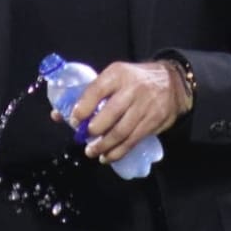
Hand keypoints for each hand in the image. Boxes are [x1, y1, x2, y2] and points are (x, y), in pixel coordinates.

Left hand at [54, 61, 190, 164]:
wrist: (172, 83)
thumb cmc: (134, 80)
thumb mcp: (114, 77)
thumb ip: (90, 94)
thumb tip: (58, 115)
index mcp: (118, 74)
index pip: (97, 89)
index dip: (83, 106)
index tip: (73, 120)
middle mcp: (132, 89)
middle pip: (110, 114)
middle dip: (93, 130)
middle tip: (83, 138)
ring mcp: (144, 107)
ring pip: (121, 131)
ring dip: (103, 145)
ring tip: (91, 151)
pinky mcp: (152, 122)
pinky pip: (133, 141)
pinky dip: (118, 152)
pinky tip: (107, 157)